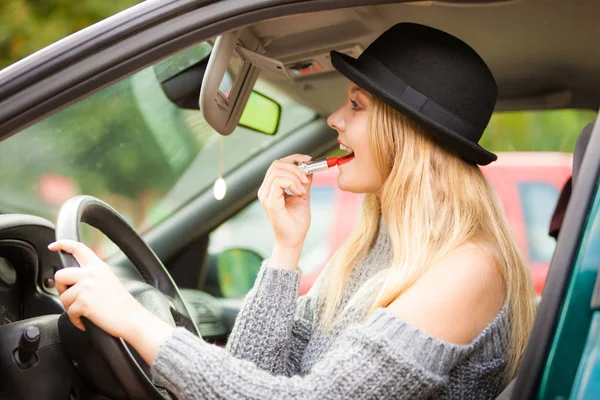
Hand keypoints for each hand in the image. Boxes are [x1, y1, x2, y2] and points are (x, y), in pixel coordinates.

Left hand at [48, 240, 171, 341]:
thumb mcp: (109, 281)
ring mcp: (87, 287)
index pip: (78, 248)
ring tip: (85, 312)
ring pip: (63, 296)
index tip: (53, 246)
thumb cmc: (122, 305)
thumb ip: (92, 275)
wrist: (132, 318)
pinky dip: (75, 320)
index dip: (63, 244)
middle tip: (72, 298)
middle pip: (61, 275)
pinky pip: (69, 312)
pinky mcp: (83, 302)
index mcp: (99, 266)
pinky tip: (86, 321)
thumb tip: (71, 281)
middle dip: (61, 288)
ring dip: (70, 307)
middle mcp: (92, 273)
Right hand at [258, 154, 312, 249]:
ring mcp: (265, 195)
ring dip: (295, 177)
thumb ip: (303, 181)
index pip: (278, 164)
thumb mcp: (303, 195)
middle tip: (307, 178)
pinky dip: (293, 183)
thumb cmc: (297, 221)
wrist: (294, 239)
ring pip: (278, 171)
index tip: (309, 160)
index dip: (294, 159)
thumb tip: (309, 167)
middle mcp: (265, 190)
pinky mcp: (269, 202)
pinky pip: (278, 182)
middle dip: (296, 167)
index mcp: (271, 187)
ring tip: (303, 189)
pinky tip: (300, 193)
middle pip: (276, 164)